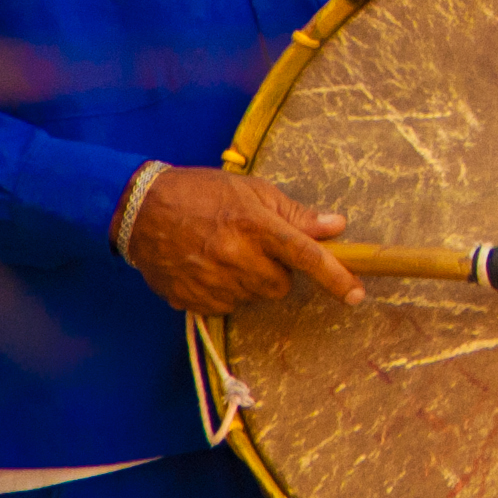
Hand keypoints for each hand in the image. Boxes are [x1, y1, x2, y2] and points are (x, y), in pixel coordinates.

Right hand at [118, 164, 361, 316]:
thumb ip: (294, 213)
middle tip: (252, 248)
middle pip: (280, 285)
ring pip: (253, 297)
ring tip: (223, 253)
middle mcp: (236, 256)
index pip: (306, 256)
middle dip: (275, 271)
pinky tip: (205, 266)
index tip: (356, 295)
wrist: (141, 209)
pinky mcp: (193, 299)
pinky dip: (223, 291)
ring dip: (248, 281)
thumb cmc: (200, 192)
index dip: (336, 277)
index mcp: (255, 225)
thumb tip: (336, 227)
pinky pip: (226, 306)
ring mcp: (213, 281)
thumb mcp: (250, 191)